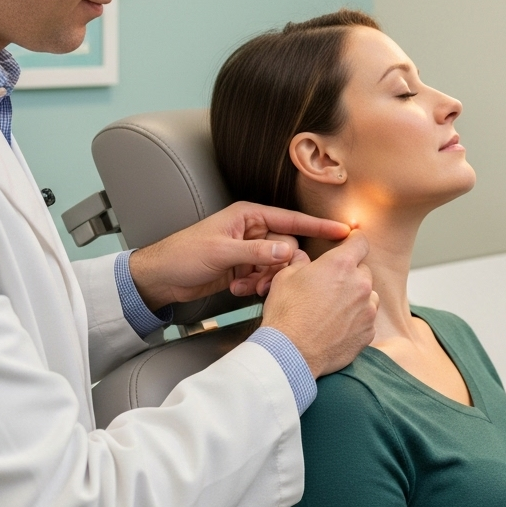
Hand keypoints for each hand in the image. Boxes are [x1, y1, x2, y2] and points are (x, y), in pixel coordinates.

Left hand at [128, 202, 350, 308]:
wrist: (161, 277)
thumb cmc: (183, 254)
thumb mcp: (220, 252)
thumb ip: (255, 252)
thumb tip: (287, 252)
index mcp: (249, 216)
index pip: (291, 220)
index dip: (318, 227)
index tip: (344, 231)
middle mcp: (252, 230)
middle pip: (287, 247)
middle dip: (280, 267)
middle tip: (265, 282)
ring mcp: (249, 250)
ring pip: (277, 265)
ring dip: (266, 279)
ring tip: (246, 287)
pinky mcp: (244, 268)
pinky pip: (264, 276)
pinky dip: (255, 286)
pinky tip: (238, 290)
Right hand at [260, 231, 377, 377]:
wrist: (291, 353)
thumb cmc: (286, 314)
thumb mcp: (285, 278)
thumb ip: (300, 262)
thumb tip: (302, 258)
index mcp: (341, 264)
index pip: (360, 241)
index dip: (354, 242)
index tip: (350, 245)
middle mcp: (360, 284)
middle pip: (363, 270)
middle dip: (350, 275)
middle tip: (329, 287)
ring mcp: (367, 310)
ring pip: (368, 296)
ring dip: (356, 298)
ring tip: (332, 310)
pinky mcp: (368, 332)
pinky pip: (366, 319)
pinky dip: (356, 320)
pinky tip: (336, 327)